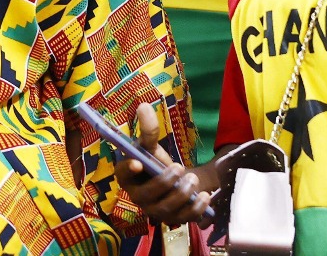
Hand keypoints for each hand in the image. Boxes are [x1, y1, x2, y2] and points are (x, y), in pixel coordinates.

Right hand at [114, 103, 213, 225]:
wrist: (174, 181)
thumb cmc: (156, 162)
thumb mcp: (152, 145)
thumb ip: (148, 129)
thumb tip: (143, 105)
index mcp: (128, 176)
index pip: (122, 174)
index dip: (128, 169)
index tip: (139, 163)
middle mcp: (137, 197)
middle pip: (146, 196)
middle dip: (163, 183)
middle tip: (179, 167)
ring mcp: (155, 211)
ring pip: (165, 210)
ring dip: (181, 195)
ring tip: (193, 179)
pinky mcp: (173, 220)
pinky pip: (183, 219)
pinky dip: (195, 209)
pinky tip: (205, 196)